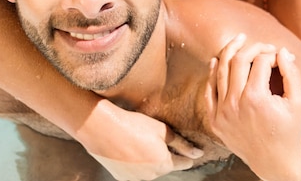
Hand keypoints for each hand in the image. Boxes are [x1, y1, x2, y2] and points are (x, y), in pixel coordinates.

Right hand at [77, 100, 202, 179]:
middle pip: (165, 166)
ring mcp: (134, 179)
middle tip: (158, 139)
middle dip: (166, 155)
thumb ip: (182, 144)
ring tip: (142, 142)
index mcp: (163, 164)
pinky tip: (130, 149)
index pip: (182, 163)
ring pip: (149, 170)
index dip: (186, 155)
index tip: (188, 149)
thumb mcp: (163, 130)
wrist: (102, 129)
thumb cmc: (134, 126)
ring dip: (150, 160)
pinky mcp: (120, 177)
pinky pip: (135, 171)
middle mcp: (151, 176)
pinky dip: (136, 163)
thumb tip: (198, 154)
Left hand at [205, 34, 300, 180]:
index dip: (271, 54)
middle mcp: (234, 103)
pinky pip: (209, 90)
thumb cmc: (289, 132)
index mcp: (256, 98)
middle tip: (262, 45)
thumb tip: (282, 52)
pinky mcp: (214, 120)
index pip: (260, 61)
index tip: (279, 57)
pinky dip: (212, 73)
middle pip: (238, 60)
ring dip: (229, 52)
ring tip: (239, 40)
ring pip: (220, 71)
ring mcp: (221, 112)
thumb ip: (292, 74)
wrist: (274, 162)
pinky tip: (217, 60)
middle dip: (252, 47)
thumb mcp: (298, 103)